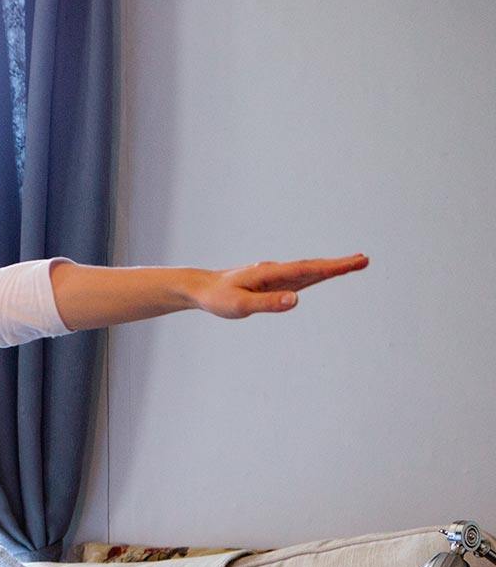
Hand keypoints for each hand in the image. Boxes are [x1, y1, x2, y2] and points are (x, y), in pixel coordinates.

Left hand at [191, 253, 368, 318]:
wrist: (202, 288)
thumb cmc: (219, 298)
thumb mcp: (240, 306)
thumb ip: (268, 304)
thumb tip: (296, 300)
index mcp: (270, 274)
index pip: (307, 270)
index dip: (332, 267)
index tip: (354, 262)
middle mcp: (276, 271)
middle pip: (313, 267)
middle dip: (339, 265)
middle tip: (365, 260)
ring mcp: (276, 276)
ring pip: (309, 270)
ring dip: (332, 267)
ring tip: (355, 263)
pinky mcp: (273, 282)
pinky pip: (300, 277)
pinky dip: (318, 274)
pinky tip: (327, 274)